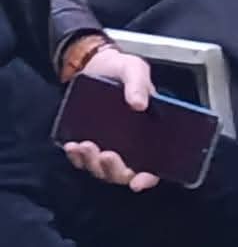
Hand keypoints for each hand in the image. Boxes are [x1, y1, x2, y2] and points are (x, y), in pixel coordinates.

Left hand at [63, 47, 158, 191]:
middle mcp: (131, 143)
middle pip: (125, 172)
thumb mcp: (133, 68)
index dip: (149, 177)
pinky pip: (83, 161)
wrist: (94, 64)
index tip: (138, 181)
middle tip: (107, 155)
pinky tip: (72, 146)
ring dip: (94, 164)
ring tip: (84, 146)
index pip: (155, 163)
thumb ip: (138, 83)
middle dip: (115, 170)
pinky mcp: (90, 142)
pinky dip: (78, 158)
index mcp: (150, 129)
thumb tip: (139, 104)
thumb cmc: (120, 68)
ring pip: (103, 170)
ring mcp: (110, 144)